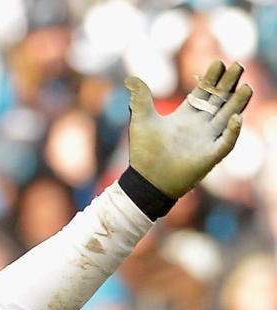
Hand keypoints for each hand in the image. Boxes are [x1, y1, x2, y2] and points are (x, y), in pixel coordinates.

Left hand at [125, 60, 251, 198]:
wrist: (146, 179)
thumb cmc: (144, 152)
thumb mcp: (141, 120)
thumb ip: (140, 99)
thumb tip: (130, 79)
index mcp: (185, 116)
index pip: (203, 93)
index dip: (211, 79)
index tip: (219, 62)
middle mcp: (199, 126)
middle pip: (218, 101)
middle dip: (228, 85)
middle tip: (238, 66)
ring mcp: (207, 140)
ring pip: (227, 117)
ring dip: (237, 103)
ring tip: (246, 88)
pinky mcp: (210, 155)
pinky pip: (226, 142)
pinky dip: (232, 131)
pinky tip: (236, 118)